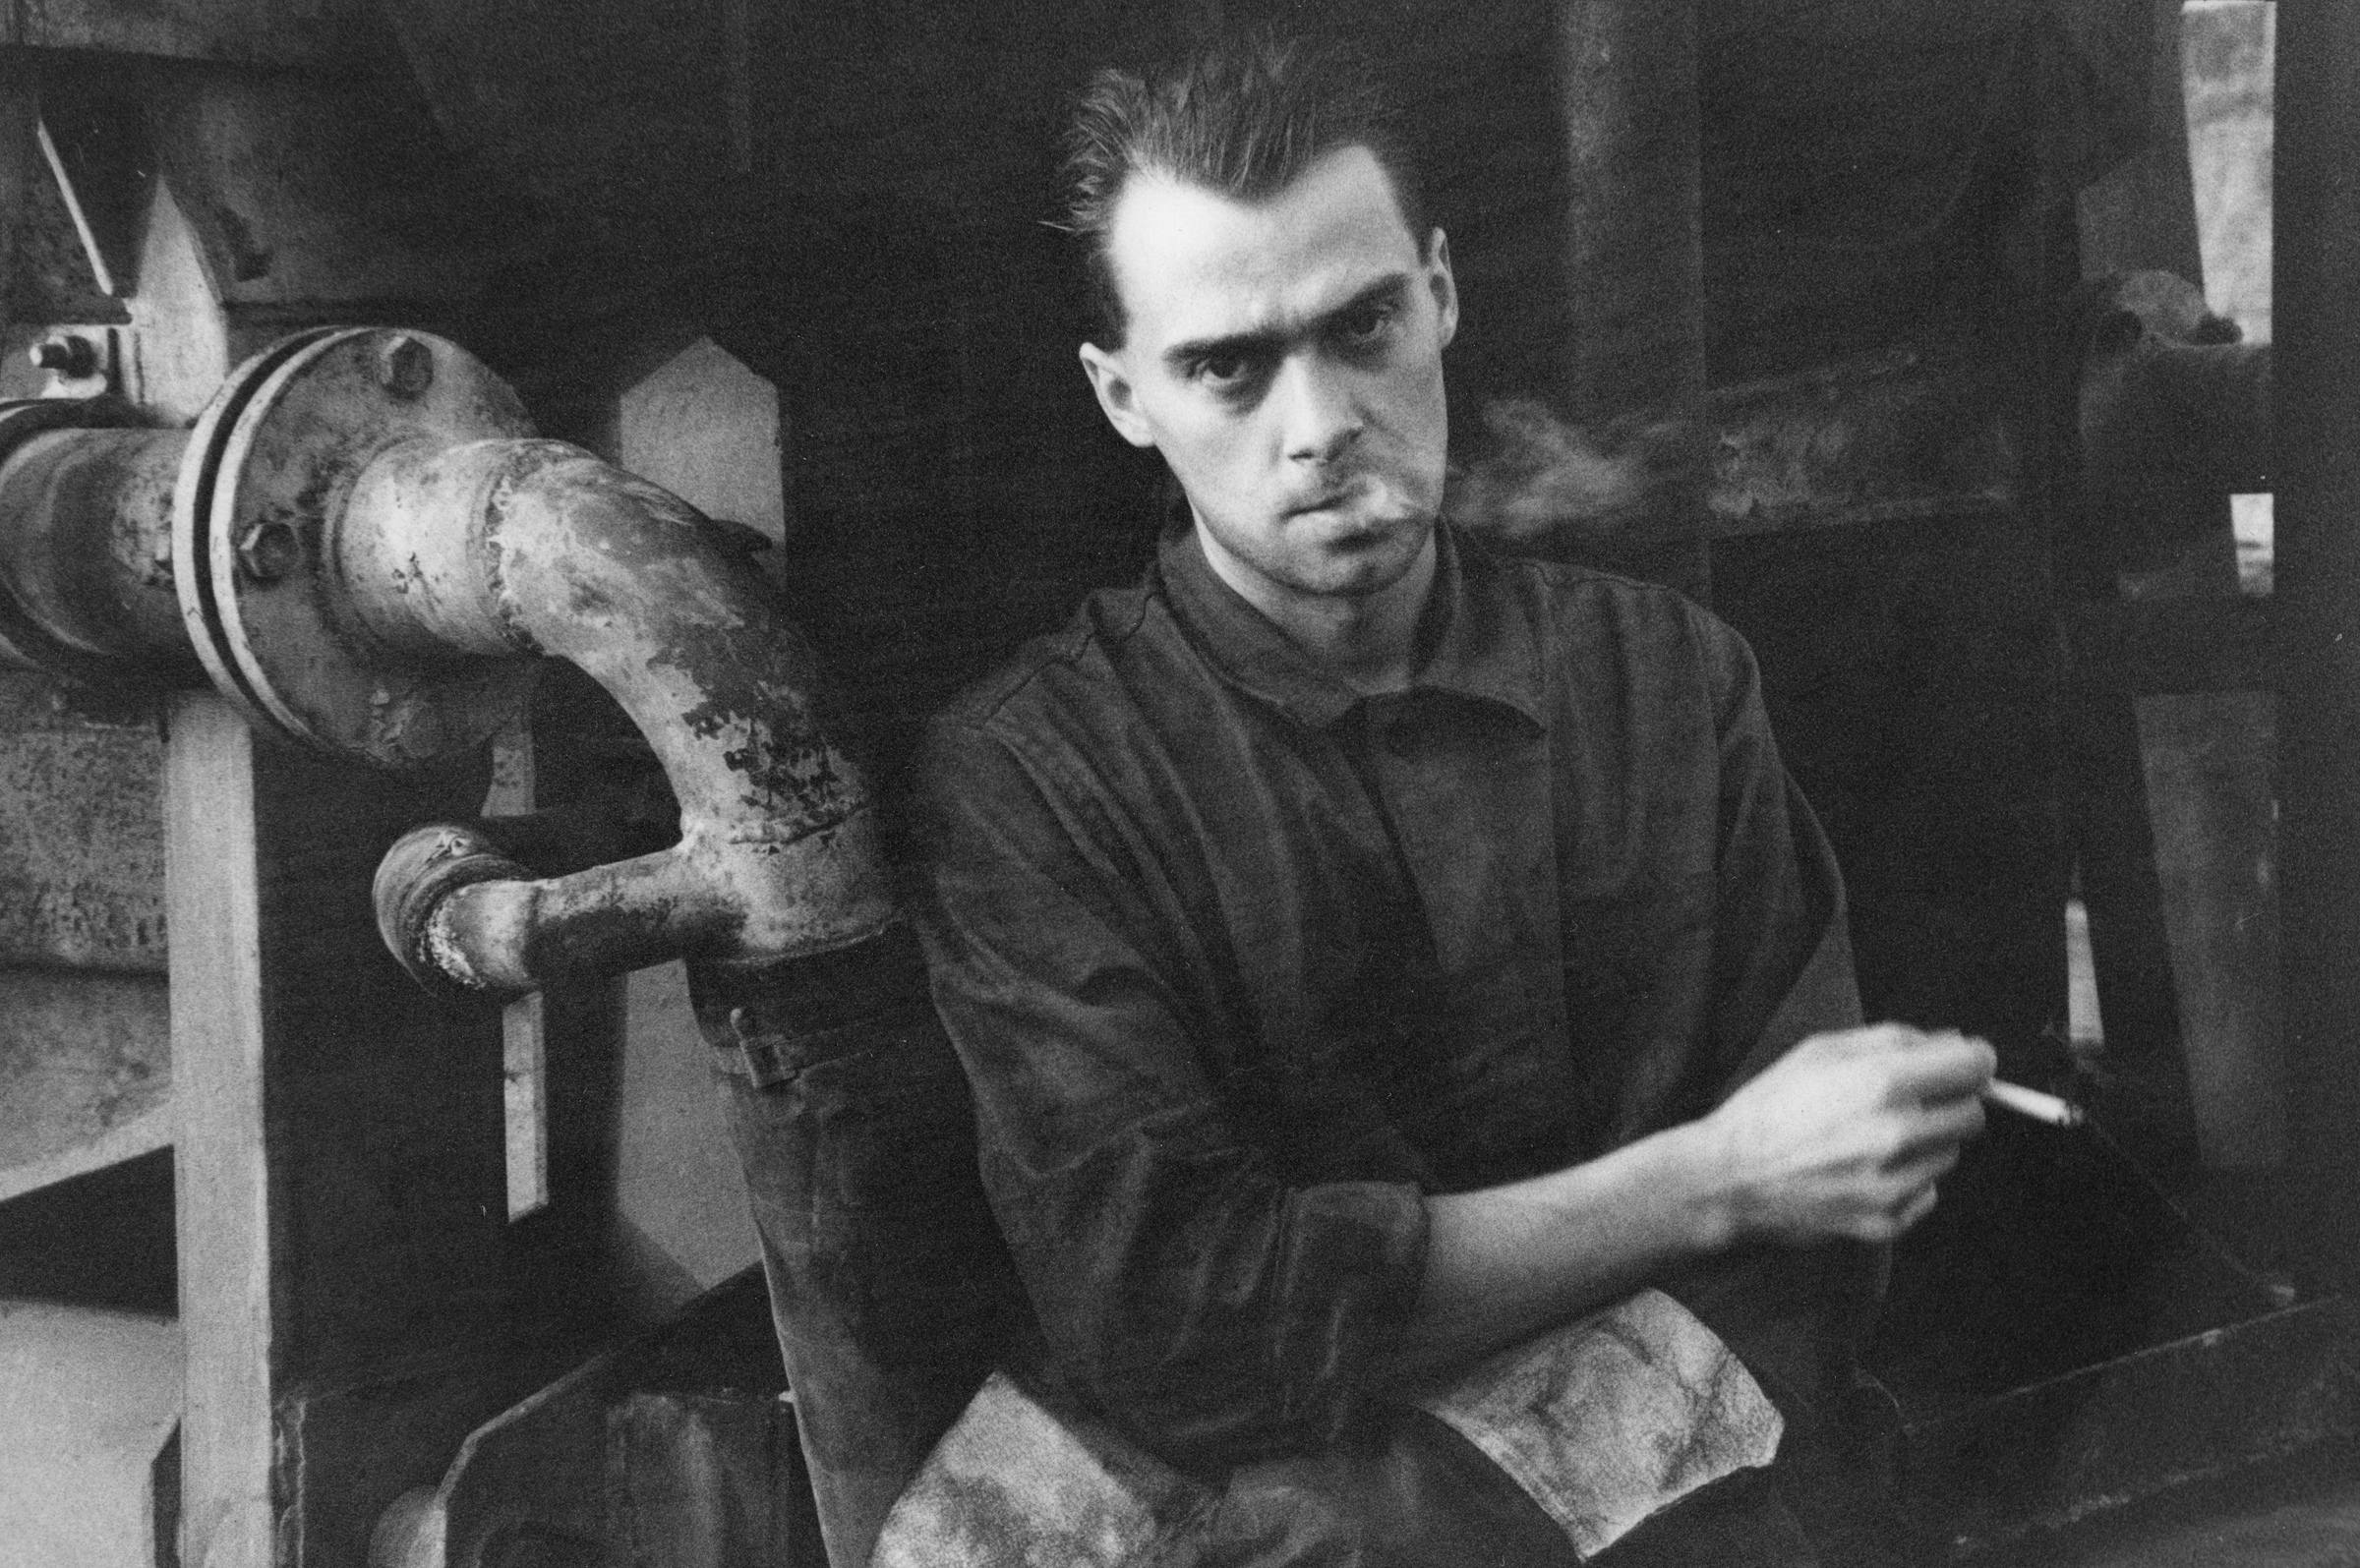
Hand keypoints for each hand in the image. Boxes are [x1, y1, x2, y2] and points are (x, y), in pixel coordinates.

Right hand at [1699, 1023, 1993, 1245]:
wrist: (1729, 1178)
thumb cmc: (1770, 1109)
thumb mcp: (1819, 1050)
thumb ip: (1891, 1039)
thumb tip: (1950, 1042)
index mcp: (1880, 1082)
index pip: (1973, 1067)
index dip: (1974, 1060)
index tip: (1966, 1063)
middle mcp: (1896, 1134)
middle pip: (1973, 1114)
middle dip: (1948, 1102)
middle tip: (1910, 1102)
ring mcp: (1894, 1183)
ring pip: (1950, 1155)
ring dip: (1925, 1143)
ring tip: (1873, 1138)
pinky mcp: (1888, 1220)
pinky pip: (1928, 1193)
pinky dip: (1907, 1180)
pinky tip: (1864, 1170)